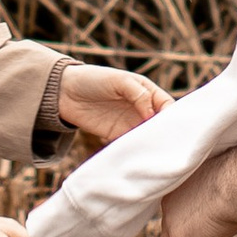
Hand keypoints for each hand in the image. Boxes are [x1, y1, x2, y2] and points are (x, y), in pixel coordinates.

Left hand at [56, 63, 171, 144]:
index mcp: (146, 91)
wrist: (64, 92)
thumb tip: (152, 114)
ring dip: (152, 145)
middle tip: (169, 147)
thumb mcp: (118, 80)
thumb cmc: (93, 79)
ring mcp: (130, 123)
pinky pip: (132, 145)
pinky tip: (140, 158)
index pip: (167, 106)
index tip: (171, 129)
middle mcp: (142, 108)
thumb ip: (138, 94)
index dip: (172, 117)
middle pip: (160, 124)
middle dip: (165, 134)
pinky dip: (137, 151)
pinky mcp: (117, 135)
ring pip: (148, 137)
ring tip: (156, 155)